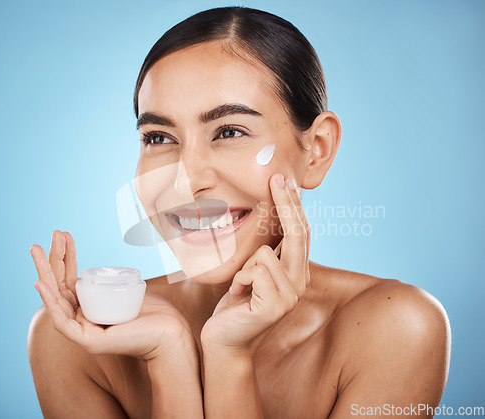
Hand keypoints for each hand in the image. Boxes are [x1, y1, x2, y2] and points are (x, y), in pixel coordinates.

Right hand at [30, 231, 195, 360]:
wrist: (170, 333)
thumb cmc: (154, 313)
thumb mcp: (128, 291)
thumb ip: (116, 285)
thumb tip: (112, 271)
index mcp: (90, 307)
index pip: (71, 278)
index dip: (67, 256)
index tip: (64, 234)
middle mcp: (82, 318)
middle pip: (60, 285)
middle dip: (52, 258)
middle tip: (51, 233)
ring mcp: (83, 330)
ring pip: (56, 299)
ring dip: (44, 272)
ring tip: (36, 249)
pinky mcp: (88, 341)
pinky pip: (61, 321)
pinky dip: (49, 302)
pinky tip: (42, 283)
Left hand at [201, 174, 309, 355]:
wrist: (225, 340)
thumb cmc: (237, 302)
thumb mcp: (255, 270)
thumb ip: (269, 251)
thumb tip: (275, 215)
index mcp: (297, 272)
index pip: (301, 232)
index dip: (293, 205)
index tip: (283, 180)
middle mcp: (300, 282)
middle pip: (297, 234)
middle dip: (286, 202)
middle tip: (276, 177)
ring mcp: (290, 296)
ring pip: (266, 253)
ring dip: (246, 266)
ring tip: (241, 285)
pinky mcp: (274, 306)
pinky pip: (254, 271)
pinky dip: (240, 279)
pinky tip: (238, 295)